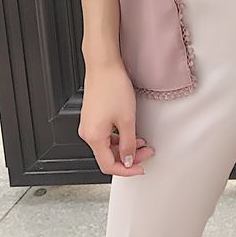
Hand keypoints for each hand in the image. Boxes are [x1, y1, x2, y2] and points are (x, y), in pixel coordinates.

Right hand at [79, 58, 154, 175]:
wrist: (104, 66)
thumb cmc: (113, 87)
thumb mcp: (127, 119)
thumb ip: (128, 143)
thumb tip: (128, 159)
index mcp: (93, 137)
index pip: (108, 165)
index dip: (126, 170)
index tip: (141, 168)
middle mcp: (87, 133)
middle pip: (108, 156)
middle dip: (129, 157)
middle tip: (147, 152)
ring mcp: (89, 124)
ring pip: (108, 146)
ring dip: (125, 147)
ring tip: (143, 143)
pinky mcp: (93, 117)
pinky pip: (106, 135)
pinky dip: (119, 137)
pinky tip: (131, 133)